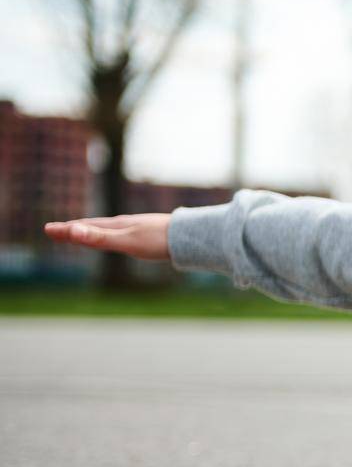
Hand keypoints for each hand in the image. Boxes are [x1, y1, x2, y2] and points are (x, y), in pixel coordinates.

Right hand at [43, 214, 171, 261]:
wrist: (189, 236)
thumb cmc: (158, 240)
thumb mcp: (125, 242)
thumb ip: (100, 238)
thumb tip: (73, 231)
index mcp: (116, 226)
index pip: (85, 227)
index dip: (66, 230)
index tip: (48, 229)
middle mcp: (124, 224)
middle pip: (94, 225)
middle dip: (75, 228)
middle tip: (58, 230)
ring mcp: (137, 227)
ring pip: (109, 228)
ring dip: (92, 230)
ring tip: (84, 231)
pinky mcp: (149, 233)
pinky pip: (124, 233)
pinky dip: (112, 234)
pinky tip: (120, 235)